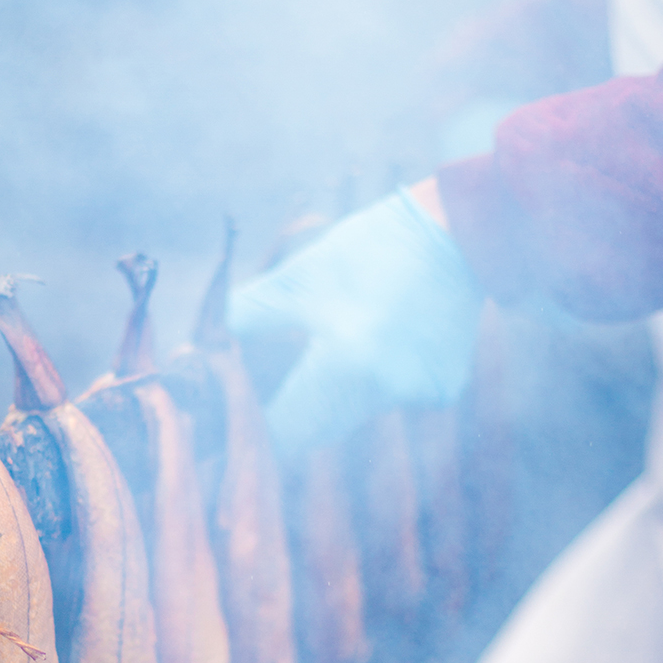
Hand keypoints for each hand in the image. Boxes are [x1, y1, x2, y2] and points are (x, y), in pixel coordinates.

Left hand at [227, 187, 482, 461]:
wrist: (455, 231)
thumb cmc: (368, 250)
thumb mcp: (295, 279)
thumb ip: (244, 319)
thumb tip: (208, 350)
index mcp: (343, 363)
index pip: (285, 431)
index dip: (259, 425)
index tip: (244, 409)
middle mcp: (385, 389)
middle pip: (320, 430)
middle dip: (295, 410)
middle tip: (280, 376)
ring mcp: (419, 394)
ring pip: (356, 415)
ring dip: (337, 393)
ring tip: (341, 339)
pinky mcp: (443, 390)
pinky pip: (393, 399)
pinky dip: (379, 379)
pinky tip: (388, 337)